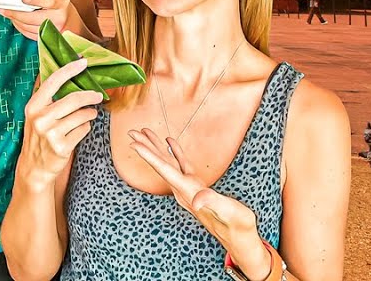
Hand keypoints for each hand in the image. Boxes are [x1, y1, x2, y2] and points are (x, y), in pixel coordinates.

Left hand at [0, 0, 77, 39]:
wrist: (67, 20)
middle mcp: (58, 17)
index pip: (50, 1)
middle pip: (35, 18)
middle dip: (18, 14)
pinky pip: (29, 33)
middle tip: (4, 9)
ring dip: (16, 20)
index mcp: (61, 2)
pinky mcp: (44, 37)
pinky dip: (19, 26)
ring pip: (30, 27)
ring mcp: (51, 29)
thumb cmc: (58, 1)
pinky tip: (13, 19)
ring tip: (5, 12)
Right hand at [17, 58, 103, 189]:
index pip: (52, 81)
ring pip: (81, 115)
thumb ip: (47, 97)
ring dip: (89, 114)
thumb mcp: (35, 114)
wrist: (34, 166)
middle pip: (73, 99)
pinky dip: (86, 128)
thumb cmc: (38, 136)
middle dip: (90, 95)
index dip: (69, 70)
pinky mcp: (62, 147)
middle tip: (98, 95)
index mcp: (33, 106)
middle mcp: (40, 118)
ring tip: (88, 114)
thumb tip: (64, 73)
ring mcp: (51, 134)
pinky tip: (80, 129)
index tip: (83, 62)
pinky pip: (83, 130)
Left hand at [128, 129, 272, 279]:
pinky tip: (170, 142)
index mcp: (188, 191)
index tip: (133, 144)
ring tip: (145, 132)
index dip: (149, 156)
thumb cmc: (236, 224)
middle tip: (131, 133)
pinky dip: (174, 152)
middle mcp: (183, 189)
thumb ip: (213, 202)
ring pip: (168, 163)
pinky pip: (181, 165)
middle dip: (146, 148)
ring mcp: (188, 188)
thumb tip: (198, 199)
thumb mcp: (229, 211)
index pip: (164, 170)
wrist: (239, 237)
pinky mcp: (196, 187)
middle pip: (160, 165)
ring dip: (156, 147)